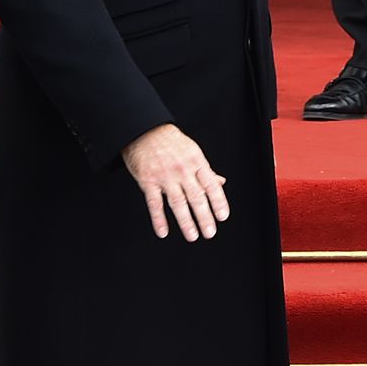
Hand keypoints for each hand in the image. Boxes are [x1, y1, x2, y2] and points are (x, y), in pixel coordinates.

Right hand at [122, 123, 229, 240]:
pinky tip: (163, 231)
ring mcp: (165, 176)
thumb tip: (221, 182)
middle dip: (204, 217)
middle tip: (210, 232)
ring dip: (186, 222)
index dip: (218, 202)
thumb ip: (206, 170)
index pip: (211, 185)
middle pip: (196, 197)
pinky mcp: (148, 181)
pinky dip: (158, 219)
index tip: (222, 217)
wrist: (144, 129)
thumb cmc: (170, 141)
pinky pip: (154, 203)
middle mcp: (182, 170)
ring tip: (193, 236)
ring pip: (177, 203)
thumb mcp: (193, 151)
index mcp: (196, 162)